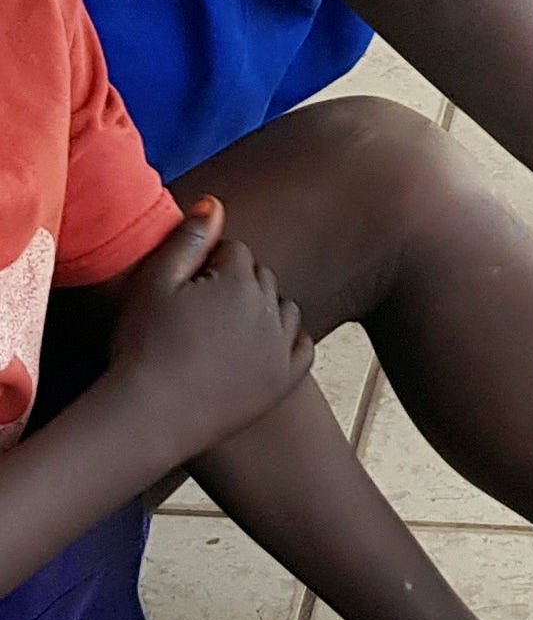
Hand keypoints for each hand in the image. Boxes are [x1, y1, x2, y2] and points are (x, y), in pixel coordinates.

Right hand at [109, 200, 313, 458]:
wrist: (148, 416)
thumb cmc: (142, 346)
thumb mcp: (153, 283)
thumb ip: (187, 239)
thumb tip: (214, 203)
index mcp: (239, 280)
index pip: (233, 251)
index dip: (204, 266)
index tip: (182, 291)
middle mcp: (269, 309)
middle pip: (260, 278)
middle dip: (234, 286)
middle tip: (197, 314)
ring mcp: (280, 347)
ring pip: (284, 309)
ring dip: (262, 312)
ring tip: (223, 332)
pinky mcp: (284, 380)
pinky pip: (302, 346)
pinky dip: (287, 341)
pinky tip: (263, 346)